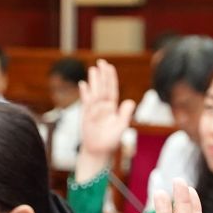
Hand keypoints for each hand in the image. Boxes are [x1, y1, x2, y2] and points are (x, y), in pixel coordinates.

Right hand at [74, 60, 136, 183]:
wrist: (98, 150)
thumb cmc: (110, 140)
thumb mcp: (121, 126)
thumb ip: (126, 114)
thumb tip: (130, 101)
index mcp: (113, 107)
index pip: (112, 89)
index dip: (111, 78)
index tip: (109, 67)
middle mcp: (103, 105)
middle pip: (102, 87)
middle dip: (102, 75)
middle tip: (101, 62)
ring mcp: (93, 109)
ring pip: (94, 91)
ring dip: (93, 80)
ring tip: (93, 69)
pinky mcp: (85, 114)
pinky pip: (85, 101)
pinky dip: (84, 93)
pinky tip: (83, 84)